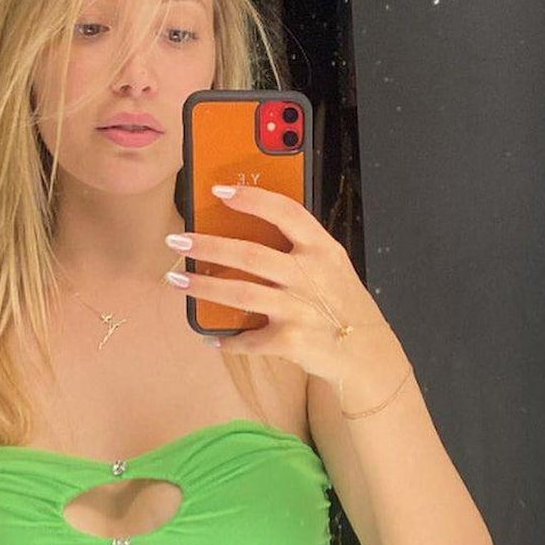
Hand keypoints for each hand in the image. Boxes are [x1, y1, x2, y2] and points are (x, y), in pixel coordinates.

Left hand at [167, 185, 410, 411]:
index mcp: (322, 249)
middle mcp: (310, 275)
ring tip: (177, 280)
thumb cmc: (342, 305)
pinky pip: (250, 339)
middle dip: (207, 245)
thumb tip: (246, 231)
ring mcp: (300, 309)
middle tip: (177, 240)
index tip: (219, 191)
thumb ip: (300, 248)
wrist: (367, 352)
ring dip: (203, 286)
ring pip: (241, 293)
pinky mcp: (292, 341)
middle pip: (250, 254)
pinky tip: (213, 338)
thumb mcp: (332, 266)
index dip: (251, 199)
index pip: (285, 212)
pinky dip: (229, 340)